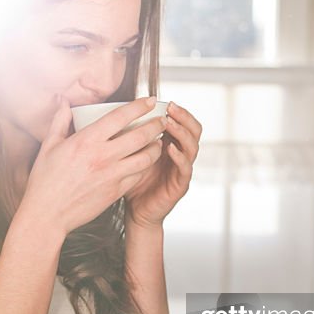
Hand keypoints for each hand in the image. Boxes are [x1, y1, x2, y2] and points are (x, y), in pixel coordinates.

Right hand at [19, 96, 166, 236]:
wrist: (47, 214)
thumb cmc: (45, 180)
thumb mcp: (49, 146)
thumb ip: (59, 121)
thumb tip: (63, 101)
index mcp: (86, 141)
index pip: (120, 116)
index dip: (140, 106)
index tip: (150, 101)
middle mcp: (102, 156)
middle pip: (141, 136)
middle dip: (156, 125)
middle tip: (162, 120)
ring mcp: (111, 175)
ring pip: (146, 158)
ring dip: (156, 147)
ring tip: (158, 141)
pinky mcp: (115, 192)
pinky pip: (138, 176)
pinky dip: (145, 167)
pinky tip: (145, 162)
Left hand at [124, 101, 200, 228]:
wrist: (136, 212)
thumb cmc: (133, 182)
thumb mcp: (131, 154)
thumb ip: (132, 137)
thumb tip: (119, 113)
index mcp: (171, 145)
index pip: (183, 123)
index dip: (178, 111)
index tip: (164, 101)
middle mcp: (181, 155)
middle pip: (194, 130)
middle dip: (184, 117)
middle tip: (171, 107)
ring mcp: (182, 170)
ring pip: (193, 146)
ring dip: (182, 132)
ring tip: (170, 123)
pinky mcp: (180, 185)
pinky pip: (185, 168)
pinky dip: (179, 156)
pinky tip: (169, 148)